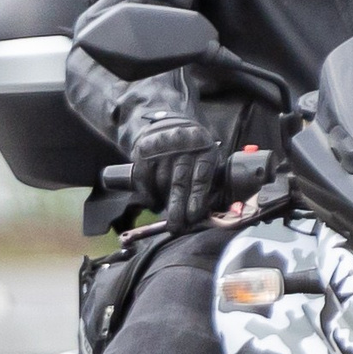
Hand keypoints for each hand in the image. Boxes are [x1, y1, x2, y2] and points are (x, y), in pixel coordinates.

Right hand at [127, 115, 219, 229]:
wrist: (170, 128)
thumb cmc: (192, 155)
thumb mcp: (206, 162)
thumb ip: (207, 185)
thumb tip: (205, 216)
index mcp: (205, 148)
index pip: (201, 176)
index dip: (197, 198)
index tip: (193, 217)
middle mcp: (184, 143)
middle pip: (179, 181)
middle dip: (178, 207)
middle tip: (176, 226)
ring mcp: (163, 144)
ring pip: (162, 181)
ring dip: (164, 200)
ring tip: (166, 208)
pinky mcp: (145, 148)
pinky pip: (145, 178)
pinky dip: (149, 194)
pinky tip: (154, 201)